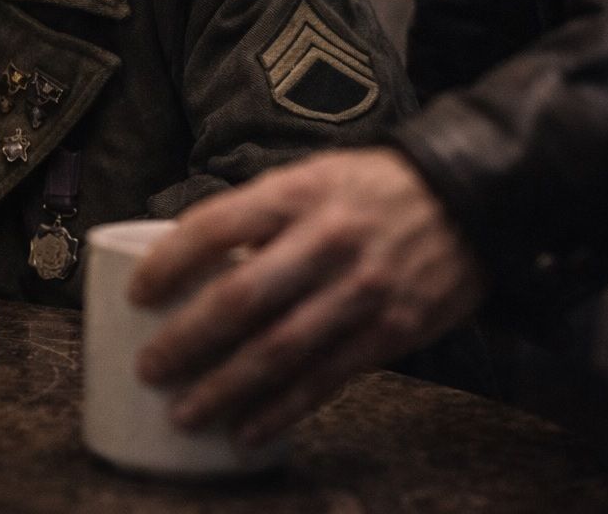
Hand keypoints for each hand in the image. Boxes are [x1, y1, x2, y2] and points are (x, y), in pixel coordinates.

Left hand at [128, 147, 484, 445]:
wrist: (470, 199)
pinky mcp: (392, 332)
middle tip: (151, 368)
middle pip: (241, 298)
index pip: (216, 227)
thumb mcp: (312, 177)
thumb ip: (257, 214)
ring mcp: (362, 290)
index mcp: (298, 194)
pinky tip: (246, 431)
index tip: (138, 294)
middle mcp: (328, 241)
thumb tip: (184, 255)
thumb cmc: (370, 190)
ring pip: (280, 351)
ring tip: (185, 413)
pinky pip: (326, 379)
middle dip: (187, 339)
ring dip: (226, 388)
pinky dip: (281, 410)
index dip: (169, 263)